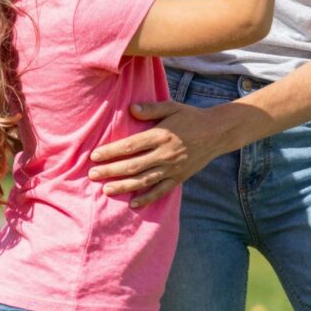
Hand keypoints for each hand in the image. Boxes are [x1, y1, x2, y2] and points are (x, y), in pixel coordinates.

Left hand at [88, 101, 225, 206]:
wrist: (217, 132)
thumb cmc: (191, 117)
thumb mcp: (172, 107)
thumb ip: (151, 109)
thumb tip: (131, 109)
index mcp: (161, 135)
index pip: (131, 146)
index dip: (111, 151)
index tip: (95, 156)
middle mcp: (166, 154)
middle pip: (133, 165)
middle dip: (111, 170)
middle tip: (92, 175)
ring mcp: (173, 168)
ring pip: (144, 180)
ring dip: (124, 186)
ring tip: (106, 189)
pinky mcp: (180, 178)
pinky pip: (161, 191)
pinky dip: (147, 198)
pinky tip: (133, 204)